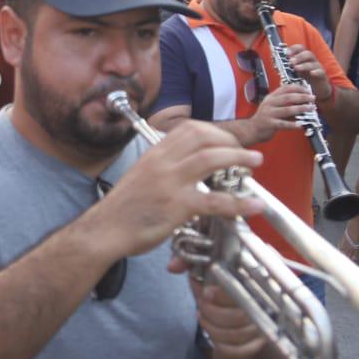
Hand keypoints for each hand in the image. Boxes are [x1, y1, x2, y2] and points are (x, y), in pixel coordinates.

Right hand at [85, 119, 262, 261]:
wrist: (104, 229)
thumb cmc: (123, 208)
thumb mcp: (141, 176)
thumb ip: (162, 167)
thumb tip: (185, 166)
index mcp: (154, 153)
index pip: (188, 128)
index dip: (214, 131)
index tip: (226, 141)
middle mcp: (162, 162)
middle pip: (202, 136)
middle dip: (229, 141)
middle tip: (244, 154)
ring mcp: (169, 182)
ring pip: (210, 158)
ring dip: (238, 158)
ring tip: (254, 163)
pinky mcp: (176, 206)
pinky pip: (214, 200)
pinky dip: (239, 202)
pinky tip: (254, 205)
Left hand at [166, 260, 271, 358]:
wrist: (234, 310)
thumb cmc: (218, 287)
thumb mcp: (204, 271)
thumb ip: (188, 263)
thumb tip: (172, 267)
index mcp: (252, 283)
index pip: (241, 291)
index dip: (221, 294)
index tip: (206, 293)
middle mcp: (262, 306)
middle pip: (237, 317)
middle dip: (211, 312)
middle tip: (201, 306)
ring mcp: (261, 326)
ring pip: (236, 335)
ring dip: (212, 328)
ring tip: (203, 317)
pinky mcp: (257, 344)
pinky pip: (239, 351)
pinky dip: (221, 344)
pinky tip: (212, 333)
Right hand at [248, 85, 315, 141]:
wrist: (251, 130)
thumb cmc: (266, 118)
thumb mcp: (273, 107)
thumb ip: (285, 103)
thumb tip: (303, 101)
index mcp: (271, 97)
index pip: (285, 88)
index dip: (298, 88)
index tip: (308, 90)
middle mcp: (269, 103)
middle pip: (288, 97)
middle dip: (302, 97)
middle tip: (313, 98)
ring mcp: (269, 113)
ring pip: (287, 110)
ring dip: (301, 109)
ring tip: (311, 108)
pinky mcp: (269, 124)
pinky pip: (283, 124)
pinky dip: (292, 124)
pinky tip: (301, 125)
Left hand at [284, 45, 331, 100]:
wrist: (315, 90)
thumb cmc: (302, 79)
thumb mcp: (293, 72)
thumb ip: (285, 67)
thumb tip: (275, 61)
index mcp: (303, 58)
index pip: (300, 48)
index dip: (294, 49)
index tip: (286, 53)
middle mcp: (311, 61)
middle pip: (307, 54)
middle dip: (298, 57)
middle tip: (291, 62)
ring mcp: (317, 68)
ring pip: (313, 63)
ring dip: (304, 64)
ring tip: (296, 68)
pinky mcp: (322, 76)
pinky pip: (320, 72)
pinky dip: (316, 71)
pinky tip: (311, 73)